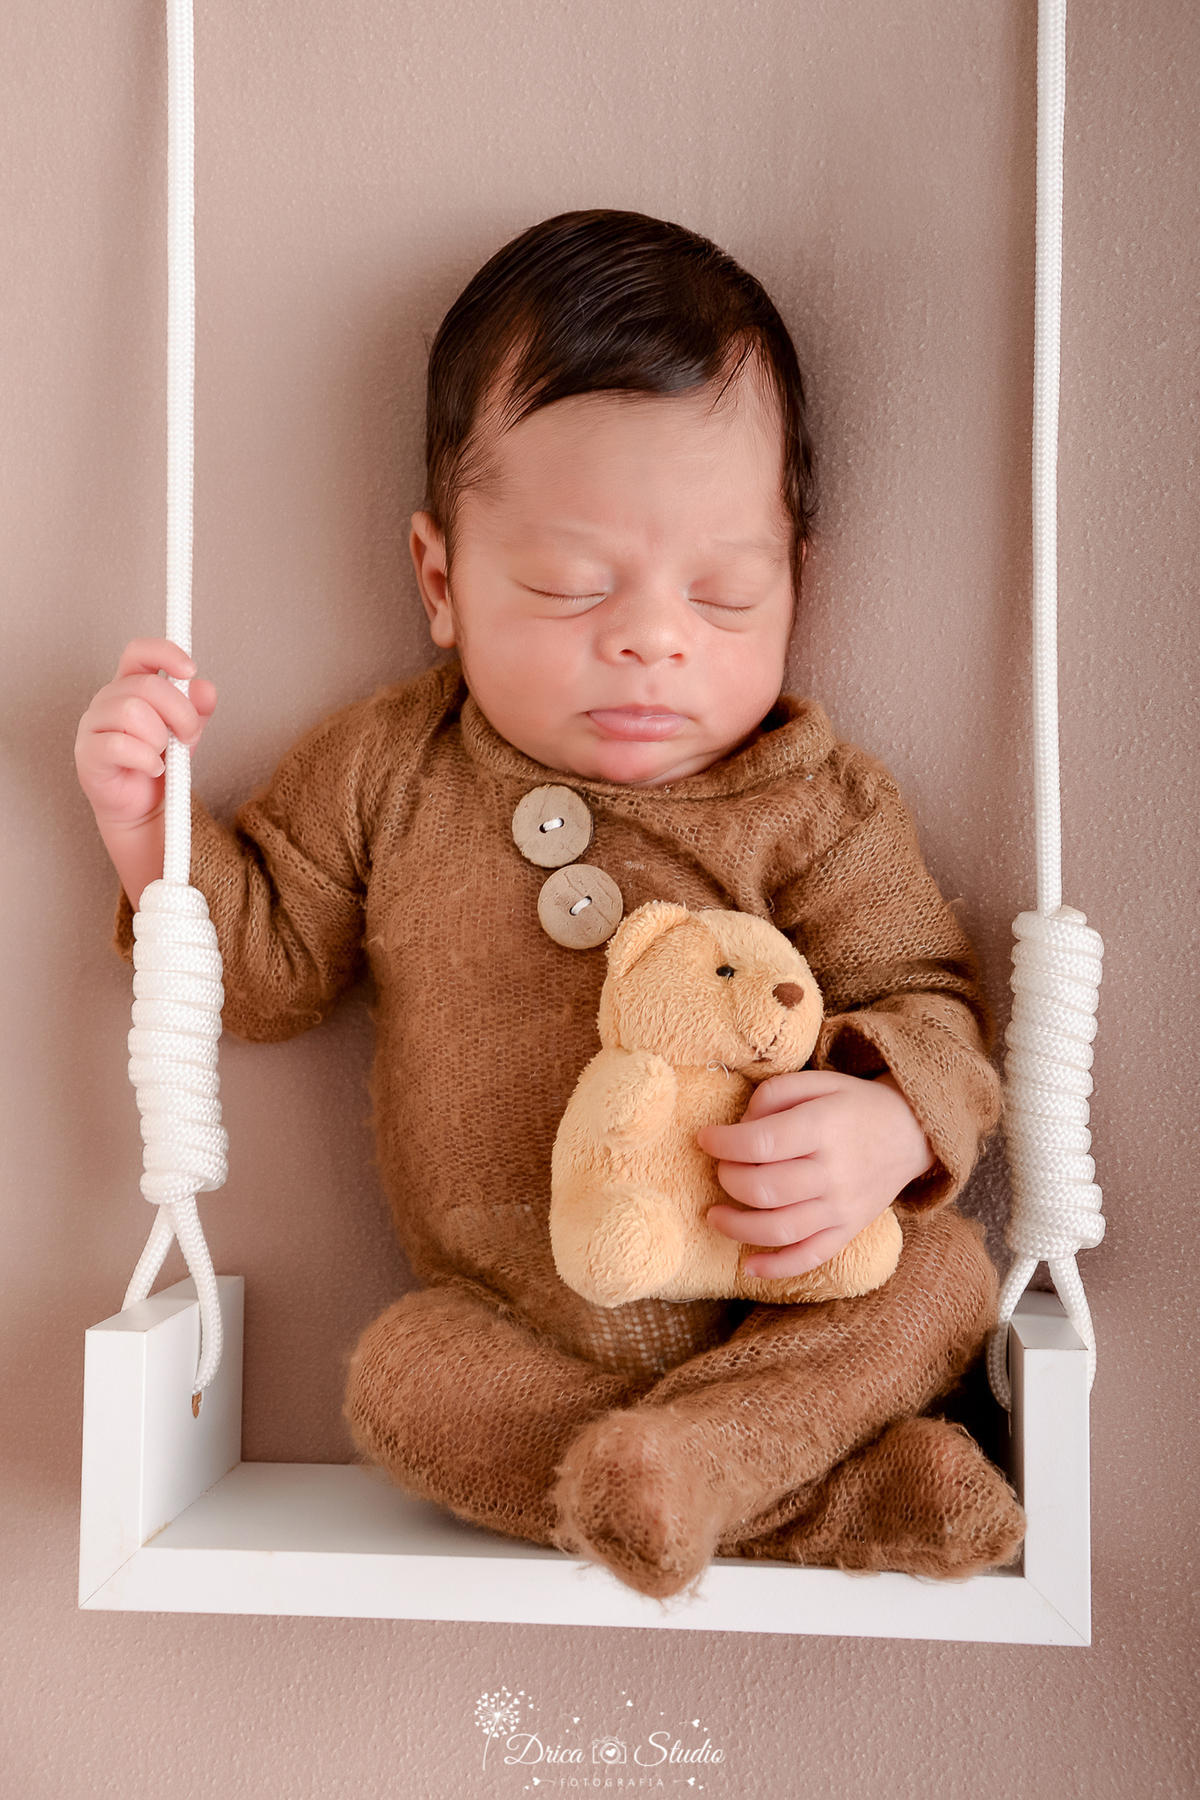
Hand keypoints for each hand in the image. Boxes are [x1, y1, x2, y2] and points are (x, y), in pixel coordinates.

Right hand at [74, 637, 216, 907]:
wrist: (144, 808)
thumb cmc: (159, 764)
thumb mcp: (187, 732)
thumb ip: (197, 709)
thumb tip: (205, 688)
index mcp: (130, 686)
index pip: (139, 652)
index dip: (165, 653)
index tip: (190, 669)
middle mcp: (107, 700)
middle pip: (145, 685)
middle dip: (179, 711)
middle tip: (188, 735)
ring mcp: (93, 726)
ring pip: (131, 711)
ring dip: (160, 737)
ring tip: (164, 754)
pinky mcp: (89, 755)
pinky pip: (119, 745)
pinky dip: (146, 759)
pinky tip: (153, 768)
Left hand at [697, 1070, 933, 1280]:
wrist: (911, 1132)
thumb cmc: (854, 1105)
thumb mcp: (818, 1081)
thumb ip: (774, 1095)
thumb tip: (740, 1127)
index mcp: (823, 1127)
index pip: (761, 1142)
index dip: (723, 1143)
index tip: (705, 1138)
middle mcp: (832, 1171)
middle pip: (765, 1189)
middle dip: (728, 1180)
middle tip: (721, 1168)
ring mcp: (841, 1206)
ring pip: (781, 1229)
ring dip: (737, 1227)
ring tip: (714, 1214)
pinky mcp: (848, 1230)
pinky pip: (810, 1257)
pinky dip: (776, 1267)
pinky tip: (748, 1266)